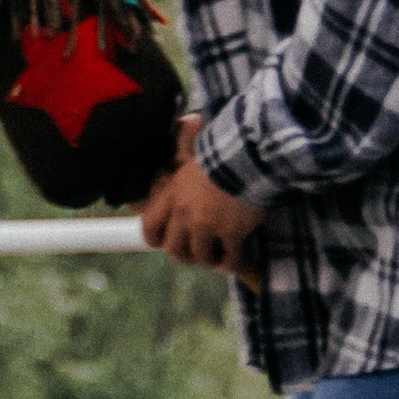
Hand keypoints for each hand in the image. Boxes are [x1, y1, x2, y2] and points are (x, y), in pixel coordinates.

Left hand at [140, 112, 264, 274]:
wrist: (249, 153)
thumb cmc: (224, 151)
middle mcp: (184, 213)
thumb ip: (181, 165)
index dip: (156, 240)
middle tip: (200, 252)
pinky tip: (239, 256)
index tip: (166, 242)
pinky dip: (234, 261)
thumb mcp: (193, 157)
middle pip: (175, 250)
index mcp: (172, 194)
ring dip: (212, 259)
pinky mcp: (230, 232)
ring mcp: (206, 224)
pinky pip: (229, 258)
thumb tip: (180, 137)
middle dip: (186, 255)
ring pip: (202, 257)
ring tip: (221, 254)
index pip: (149, 227)